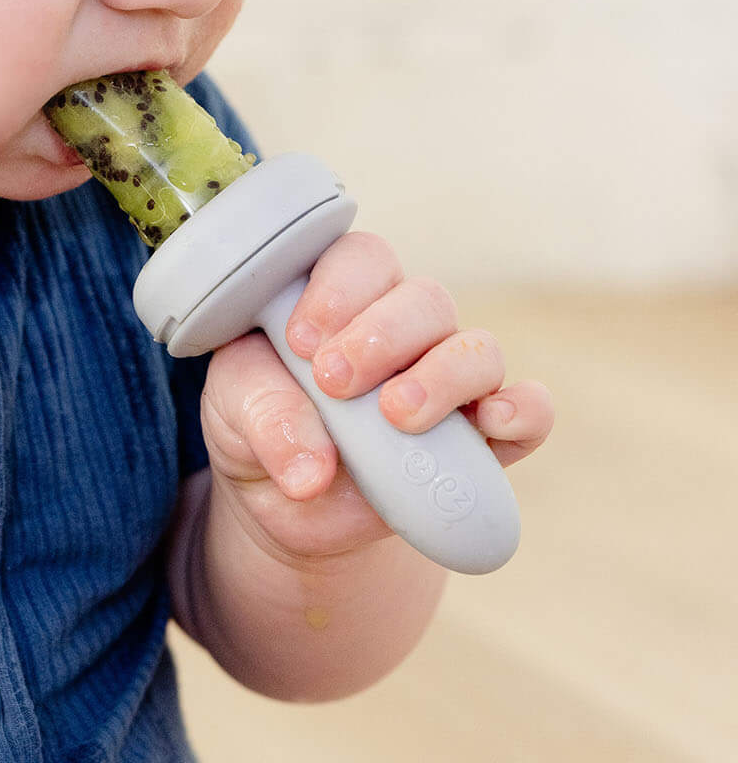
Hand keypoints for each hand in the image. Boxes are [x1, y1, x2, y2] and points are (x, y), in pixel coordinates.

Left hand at [197, 230, 554, 564]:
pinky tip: (491, 422)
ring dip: (443, 376)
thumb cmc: (260, 422)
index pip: (360, 260)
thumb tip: (313, 472)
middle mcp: (405, 326)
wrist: (286, 502)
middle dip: (383, 335)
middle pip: (425, 299)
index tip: (300, 340)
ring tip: (396, 415)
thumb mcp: (234, 410)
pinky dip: (522, 410)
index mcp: (343, 293)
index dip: (338, 290)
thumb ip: (265, 419)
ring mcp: (449, 379)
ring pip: (478, 349)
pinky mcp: (482, 439)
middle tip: (333, 380)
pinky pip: (528, 410)